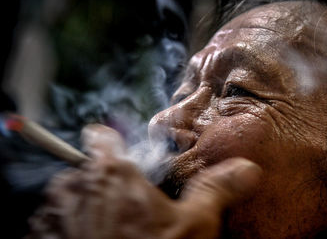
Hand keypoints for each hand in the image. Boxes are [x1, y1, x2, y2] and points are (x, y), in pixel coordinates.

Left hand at [28, 124, 261, 238]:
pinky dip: (67, 226)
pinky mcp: (41, 235)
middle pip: (89, 170)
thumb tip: (247, 168)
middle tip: (126, 210)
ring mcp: (53, 212)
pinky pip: (53, 221)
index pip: (102, 136)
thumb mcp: (193, 226)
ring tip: (109, 230)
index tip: (120, 155)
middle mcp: (75, 185)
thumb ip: (215, 189)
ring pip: (70, 195)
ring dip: (84, 206)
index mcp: (112, 172)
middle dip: (105, 183)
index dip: (111, 141)